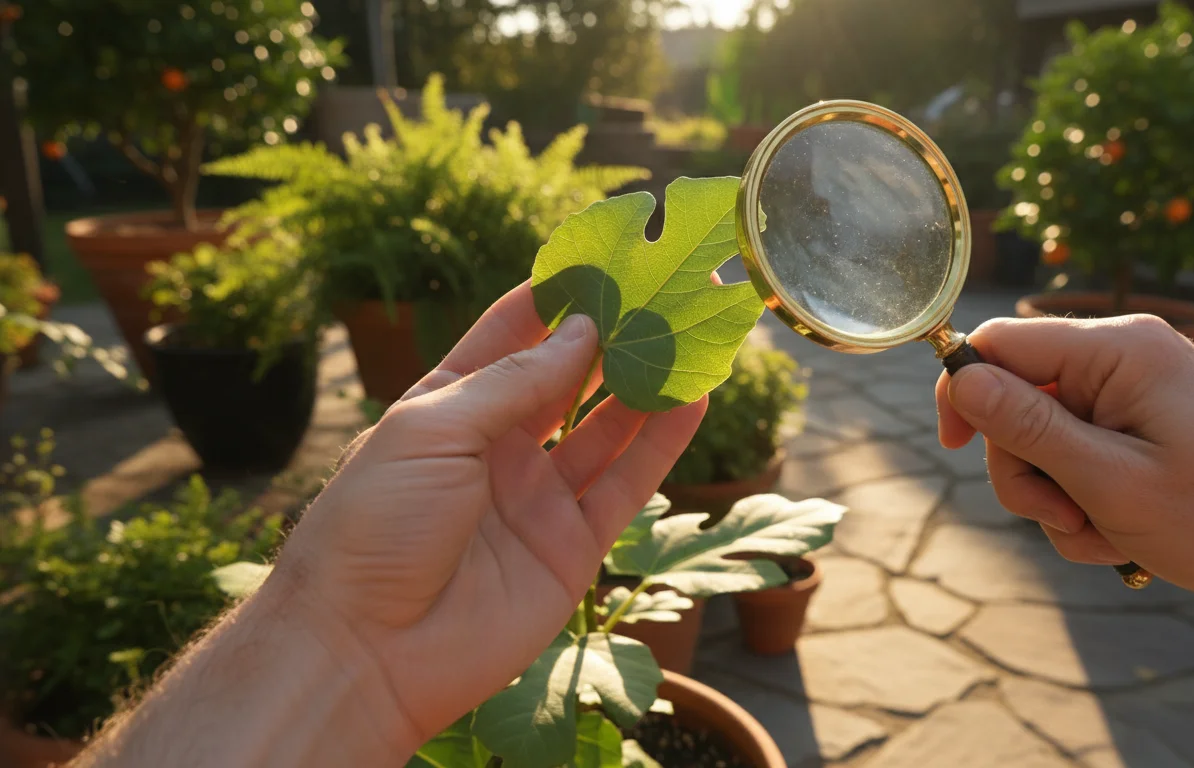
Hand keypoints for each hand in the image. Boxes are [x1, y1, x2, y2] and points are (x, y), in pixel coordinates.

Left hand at [274, 283, 705, 753]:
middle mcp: (499, 445)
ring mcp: (538, 496)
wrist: (366, 651)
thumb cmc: (374, 527)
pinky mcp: (573, 547)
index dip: (561, 294)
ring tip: (697, 331)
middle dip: (619, 332)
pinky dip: (662, 442)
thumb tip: (583, 330)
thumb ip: (515, 382)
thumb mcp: (433, 430)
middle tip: (670, 288)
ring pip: (609, 426)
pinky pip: (627, 484)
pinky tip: (695, 398)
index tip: (610, 255)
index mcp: (450, 404)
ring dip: (652, 380)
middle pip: (572, 375)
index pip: (515, 332)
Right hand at [935, 315, 1193, 630]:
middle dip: (1027, 469)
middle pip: (1018, 400)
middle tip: (1066, 517)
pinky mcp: (1143, 422)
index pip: (1002, 342)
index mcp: (1120, 350)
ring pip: (1044, 437)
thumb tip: (960, 379)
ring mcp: (1135, 390)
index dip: (963, 390)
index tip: (952, 448)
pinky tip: (1121, 534)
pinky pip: (1080, 455)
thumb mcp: (1110, 480)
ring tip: (1105, 534)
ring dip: (1057, 496)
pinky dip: (1086, 500)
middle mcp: (1125, 356)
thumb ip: (1030, 427)